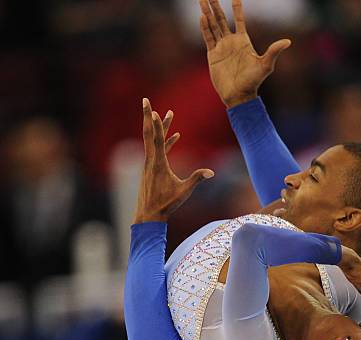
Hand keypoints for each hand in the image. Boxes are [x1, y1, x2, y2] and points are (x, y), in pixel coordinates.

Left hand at [134, 98, 214, 223]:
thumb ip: (197, 179)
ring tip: (168, 113)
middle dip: (148, 117)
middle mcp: (150, 160)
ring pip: (153, 140)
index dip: (157, 124)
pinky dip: (165, 142)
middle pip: (149, 134)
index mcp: (158, 164)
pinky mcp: (151, 168)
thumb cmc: (166, 203)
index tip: (152, 110)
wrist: (149, 214)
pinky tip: (175, 136)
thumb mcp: (184, 191)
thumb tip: (211, 172)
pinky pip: (158, 150)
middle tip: (145, 100)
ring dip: (160, 127)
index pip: (157, 139)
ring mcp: (149, 164)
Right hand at [199, 0, 290, 107]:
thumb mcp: (265, 65)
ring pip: (213, 25)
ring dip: (207, 13)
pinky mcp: (212, 55)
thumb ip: (274, 51)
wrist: (238, 95)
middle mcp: (231, 42)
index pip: (240, 19)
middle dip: (216, 6)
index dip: (237, 8)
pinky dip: (205, 27)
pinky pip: (208, 37)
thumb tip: (288, 42)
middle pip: (222, 19)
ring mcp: (221, 47)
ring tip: (202, 0)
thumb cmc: (253, 82)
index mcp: (243, 41)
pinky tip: (202, 17)